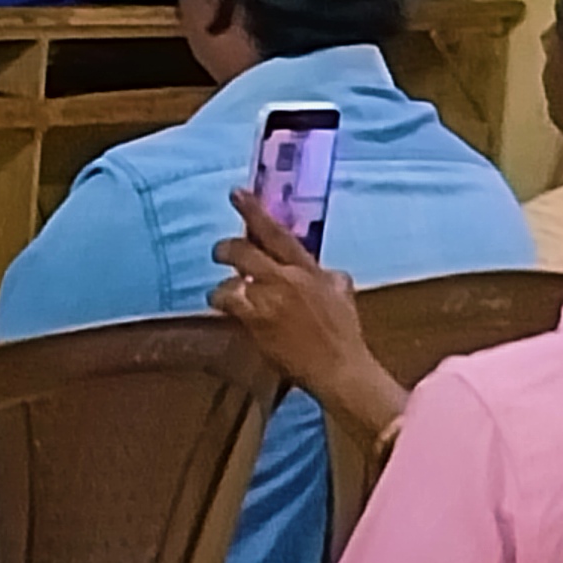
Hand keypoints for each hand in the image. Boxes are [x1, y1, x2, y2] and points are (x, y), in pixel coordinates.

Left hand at [210, 197, 400, 436]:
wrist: (340, 368)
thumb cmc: (344, 333)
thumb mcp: (342, 292)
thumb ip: (326, 274)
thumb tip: (320, 268)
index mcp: (308, 268)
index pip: (277, 233)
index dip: (254, 211)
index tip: (236, 193)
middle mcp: (288, 278)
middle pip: (245, 251)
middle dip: (227, 247)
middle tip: (219, 251)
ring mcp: (270, 300)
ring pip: (232, 277)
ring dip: (225, 284)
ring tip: (225, 293)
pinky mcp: (257, 322)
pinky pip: (229, 302)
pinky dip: (223, 301)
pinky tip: (225, 307)